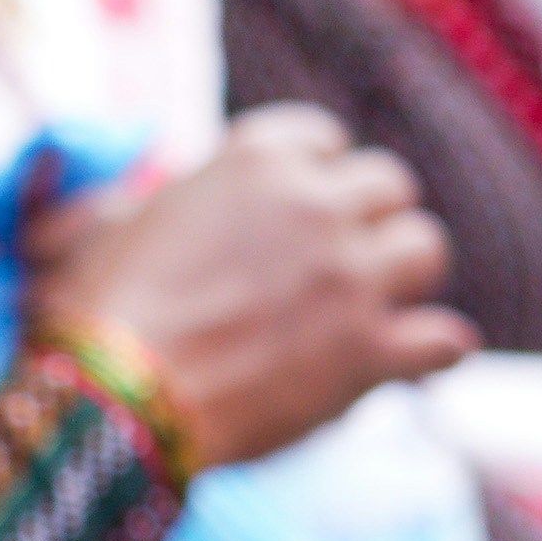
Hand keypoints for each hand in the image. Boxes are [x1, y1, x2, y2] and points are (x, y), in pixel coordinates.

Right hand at [39, 106, 472, 469]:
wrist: (116, 400)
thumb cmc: (97, 312)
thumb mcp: (115, 223)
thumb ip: (164, 200)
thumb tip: (168, 202)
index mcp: (257, 160)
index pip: (324, 139)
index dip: (314, 173)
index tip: (299, 204)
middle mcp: (317, 206)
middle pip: (389, 185)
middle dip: (367, 216)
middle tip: (340, 255)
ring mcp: (352, 278)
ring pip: (426, 248)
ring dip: (405, 272)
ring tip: (376, 299)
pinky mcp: (370, 352)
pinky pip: (444, 339)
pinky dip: (434, 348)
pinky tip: (419, 356)